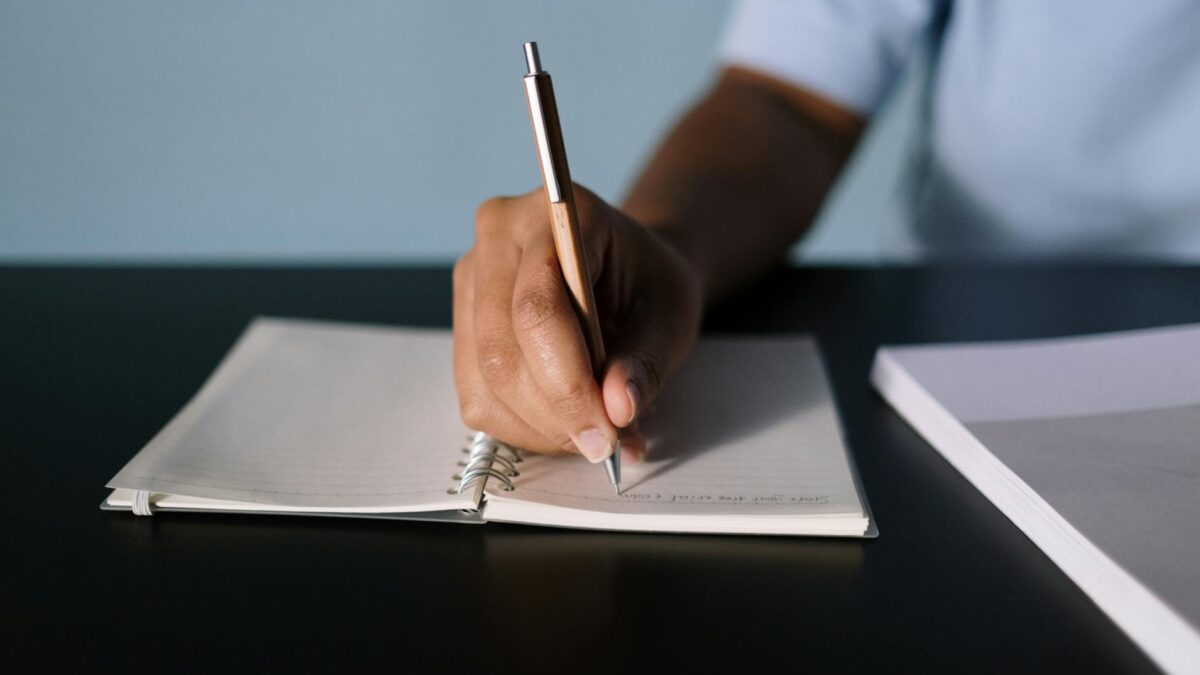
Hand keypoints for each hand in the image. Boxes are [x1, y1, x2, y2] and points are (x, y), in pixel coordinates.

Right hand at [453, 185, 701, 463]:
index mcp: (556, 214)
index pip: (537, 308)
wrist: (629, 265)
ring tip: (590, 433)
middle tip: (603, 445)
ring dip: (538, 425)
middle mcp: (498, 235)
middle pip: (501, 348)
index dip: (567, 383)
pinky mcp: (462, 318)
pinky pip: (475, 392)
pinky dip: (521, 424)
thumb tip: (618, 409)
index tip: (607, 431)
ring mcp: (471, 275)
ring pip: (483, 378)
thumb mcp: (672, 316)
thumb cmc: (650, 283)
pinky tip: (562, 422)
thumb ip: (647, 362)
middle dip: (554, 412)